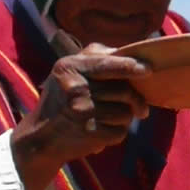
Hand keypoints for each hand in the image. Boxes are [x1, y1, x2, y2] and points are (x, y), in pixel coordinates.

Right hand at [10, 40, 150, 189]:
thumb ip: (96, 56)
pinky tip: (101, 130)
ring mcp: (81, 112)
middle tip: (140, 108)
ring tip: (107, 117)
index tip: (147, 69)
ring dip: (124, 117)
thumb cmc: (62, 97)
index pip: (106, 64)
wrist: (41, 135)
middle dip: (135, 100)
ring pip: (125, 113)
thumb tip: (129, 53)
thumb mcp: (70, 70)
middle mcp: (74, 88)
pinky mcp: (88, 133)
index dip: (129, 66)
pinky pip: (120, 131)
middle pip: (124, 91)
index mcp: (69, 67)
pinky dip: (116, 132)